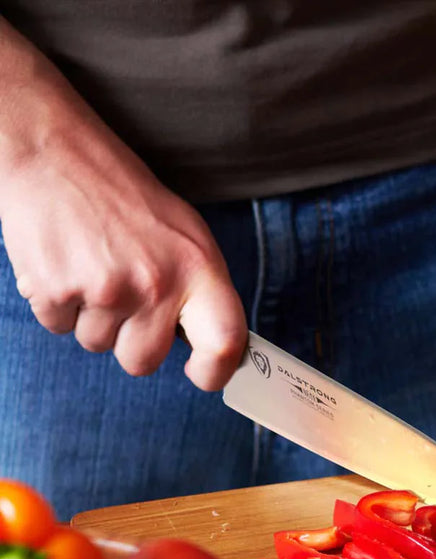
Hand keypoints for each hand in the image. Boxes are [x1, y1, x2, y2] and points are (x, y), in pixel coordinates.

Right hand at [0, 108, 245, 390]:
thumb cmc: (121, 194)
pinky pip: (59, 327)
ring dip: (91, 316)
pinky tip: (63, 261)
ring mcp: (104, 290)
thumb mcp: (182, 233)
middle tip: (121, 293)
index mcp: (197, 267)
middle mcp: (156, 283)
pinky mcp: (55, 291)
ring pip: (98, 344)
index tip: (201, 373)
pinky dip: (57, 303)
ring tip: (90, 264)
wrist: (52, 150)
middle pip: (142, 361)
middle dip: (129, 340)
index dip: (215, 370)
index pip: (225, 342)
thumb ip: (197, 290)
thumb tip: (211, 347)